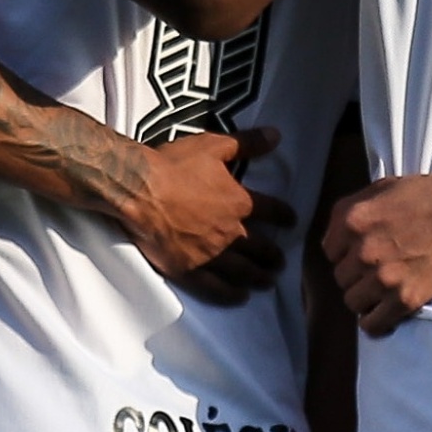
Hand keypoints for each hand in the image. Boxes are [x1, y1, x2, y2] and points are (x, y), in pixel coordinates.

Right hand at [124, 126, 289, 300]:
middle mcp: (231, 233)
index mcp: (239, 203)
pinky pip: (215, 288)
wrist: (140, 190)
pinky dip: (230, 294)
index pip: (272, 211)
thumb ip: (247, 143)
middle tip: (281, 262)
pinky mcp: (189, 270)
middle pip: (261, 248)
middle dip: (273, 255)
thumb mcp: (213, 146)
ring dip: (258, 277)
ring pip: (243, 271)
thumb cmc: (174, 166)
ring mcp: (211, 255)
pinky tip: (240, 297)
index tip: (292, 221)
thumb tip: (276, 135)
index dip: (285, 216)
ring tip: (267, 281)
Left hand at [319, 166, 431, 334]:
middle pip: (340, 277)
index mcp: (353, 219)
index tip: (362, 254)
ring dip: (366, 298)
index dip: (346, 253)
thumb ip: (356, 208)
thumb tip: (338, 233)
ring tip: (385, 290)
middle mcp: (362, 250)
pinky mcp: (405, 299)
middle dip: (357, 275)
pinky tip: (386, 312)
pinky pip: (372, 324)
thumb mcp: (386, 187)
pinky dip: (377, 322)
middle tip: (379, 270)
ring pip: (352, 301)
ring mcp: (383, 277)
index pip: (329, 251)